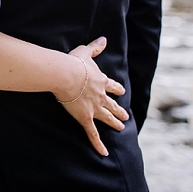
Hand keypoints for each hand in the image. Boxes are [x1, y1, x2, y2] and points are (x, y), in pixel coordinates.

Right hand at [55, 37, 127, 156]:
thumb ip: (95, 47)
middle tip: (125, 115)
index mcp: (101, 81)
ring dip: (115, 123)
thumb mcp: (85, 52)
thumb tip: (104, 38)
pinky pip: (93, 134)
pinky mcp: (86, 118)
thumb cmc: (73, 63)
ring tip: (121, 127)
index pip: (112, 86)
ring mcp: (94, 108)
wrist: (67, 75)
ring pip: (107, 118)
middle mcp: (101, 96)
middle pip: (112, 104)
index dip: (117, 89)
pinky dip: (98, 144)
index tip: (122, 91)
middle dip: (119, 110)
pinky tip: (104, 153)